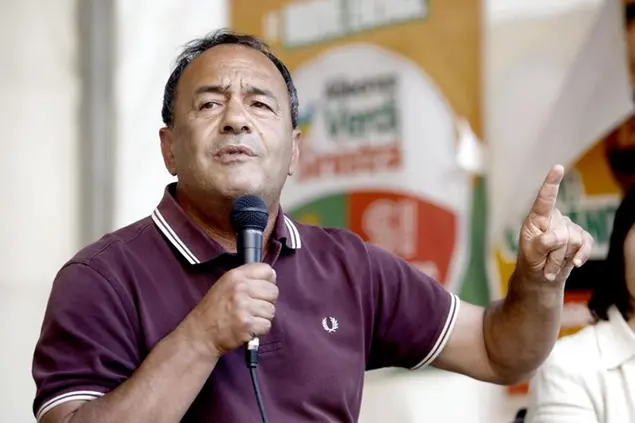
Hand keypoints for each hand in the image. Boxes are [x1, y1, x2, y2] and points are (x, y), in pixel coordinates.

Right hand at [183, 263, 277, 357]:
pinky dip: (260, 329)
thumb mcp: (225, 284)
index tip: (262, 289)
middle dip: (267, 301)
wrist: (200, 334)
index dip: (268, 281)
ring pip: (271, 310)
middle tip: (253, 308)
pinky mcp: (247, 324)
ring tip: (248, 318)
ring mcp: (243, 306)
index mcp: (235, 276)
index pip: (267, 270)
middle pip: (273, 291)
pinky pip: (267, 325)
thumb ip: (246, 279)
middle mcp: (240, 288)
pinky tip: (248, 328)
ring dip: (263, 317)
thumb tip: (272, 277)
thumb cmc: (214, 310)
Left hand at [518, 165, 593, 282]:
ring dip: (561, 258)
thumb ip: (542, 243)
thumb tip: (559, 236)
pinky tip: (575, 263)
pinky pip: (586, 244)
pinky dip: (580, 256)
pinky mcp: (581, 237)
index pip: (545, 199)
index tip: (557, 167)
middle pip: (562, 233)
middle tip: (543, 260)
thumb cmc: (531, 261)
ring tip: (550, 264)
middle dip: (553, 252)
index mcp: (537, 218)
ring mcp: (569, 227)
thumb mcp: (531, 253)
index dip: (551, 183)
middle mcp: (554, 218)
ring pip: (573, 241)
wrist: (541, 276)